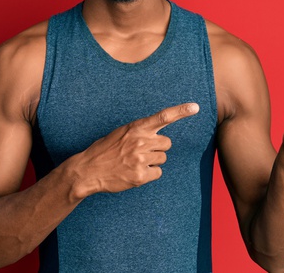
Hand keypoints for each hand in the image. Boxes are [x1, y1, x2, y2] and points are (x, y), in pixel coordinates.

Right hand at [73, 103, 199, 195]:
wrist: (88, 169)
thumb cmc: (105, 150)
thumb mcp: (121, 133)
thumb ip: (140, 132)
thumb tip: (158, 134)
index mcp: (136, 128)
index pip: (163, 117)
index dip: (180, 111)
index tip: (195, 107)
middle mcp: (140, 141)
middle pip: (167, 143)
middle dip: (158, 148)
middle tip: (142, 152)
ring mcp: (141, 159)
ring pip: (162, 159)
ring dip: (152, 162)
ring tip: (134, 162)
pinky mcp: (140, 176)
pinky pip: (157, 173)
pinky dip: (149, 174)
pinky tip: (135, 173)